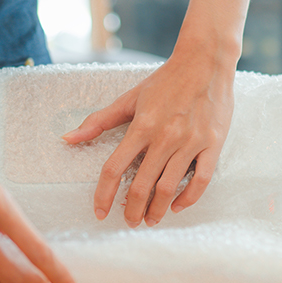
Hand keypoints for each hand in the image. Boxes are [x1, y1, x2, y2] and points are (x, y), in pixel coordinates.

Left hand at [62, 49, 235, 226]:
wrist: (205, 61)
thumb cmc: (166, 80)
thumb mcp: (129, 98)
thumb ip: (99, 121)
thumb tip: (68, 138)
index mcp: (141, 126)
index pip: (114, 168)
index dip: (104, 193)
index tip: (100, 210)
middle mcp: (165, 136)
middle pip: (142, 185)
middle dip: (132, 209)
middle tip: (129, 221)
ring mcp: (190, 141)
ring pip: (169, 187)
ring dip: (157, 210)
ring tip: (150, 219)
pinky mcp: (213, 143)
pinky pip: (201, 179)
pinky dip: (188, 198)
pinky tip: (177, 206)